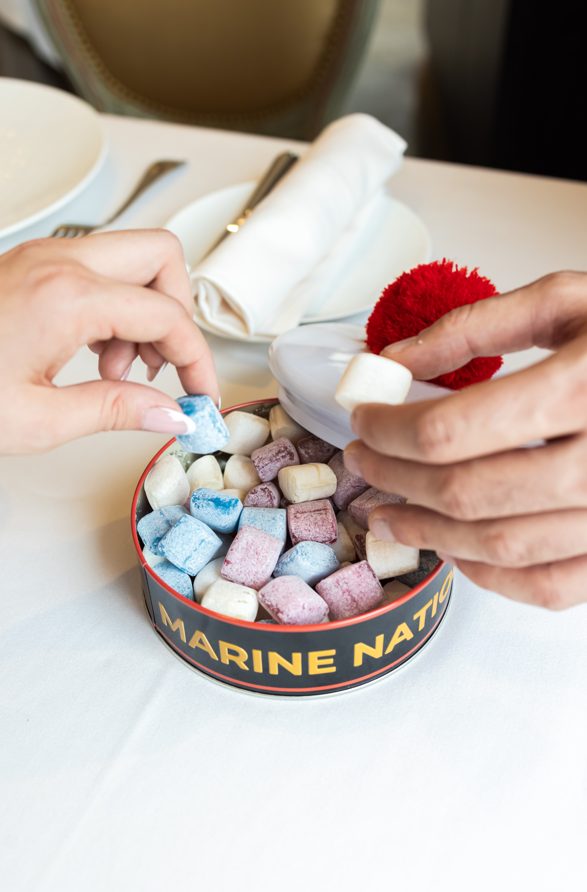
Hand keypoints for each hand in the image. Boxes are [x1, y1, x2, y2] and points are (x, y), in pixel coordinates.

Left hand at [0, 230, 217, 454]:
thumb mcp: (38, 420)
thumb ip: (117, 411)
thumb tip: (171, 414)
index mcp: (68, 297)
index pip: (168, 316)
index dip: (198, 361)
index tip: (202, 395)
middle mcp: (59, 262)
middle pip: (162, 257)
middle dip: (177, 313)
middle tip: (163, 365)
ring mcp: (43, 257)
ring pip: (131, 260)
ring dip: (143, 311)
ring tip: (117, 369)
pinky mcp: (32, 266)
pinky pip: (98, 271)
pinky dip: (113, 307)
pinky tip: (93, 353)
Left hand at [344, 271, 586, 609]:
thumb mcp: (567, 302)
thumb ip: (476, 327)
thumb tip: (393, 362)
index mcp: (583, 388)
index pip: (452, 429)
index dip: (388, 430)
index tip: (363, 419)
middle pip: (466, 491)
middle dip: (394, 479)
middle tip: (363, 461)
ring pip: (500, 547)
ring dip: (428, 535)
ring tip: (387, 515)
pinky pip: (549, 587)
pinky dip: (491, 578)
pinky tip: (457, 550)